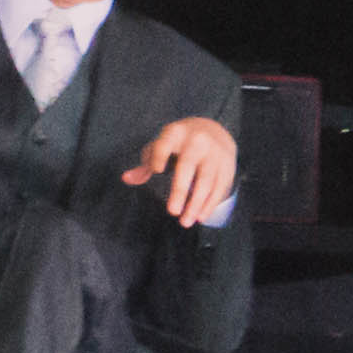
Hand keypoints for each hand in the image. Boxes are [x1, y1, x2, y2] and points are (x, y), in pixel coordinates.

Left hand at [122, 114, 239, 225]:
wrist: (215, 130)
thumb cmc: (180, 143)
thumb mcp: (163, 145)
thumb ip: (146, 163)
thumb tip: (126, 178)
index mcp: (176, 133)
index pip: (165, 143)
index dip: (159, 156)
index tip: (156, 170)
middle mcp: (197, 140)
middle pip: (188, 165)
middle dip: (180, 190)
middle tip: (172, 212)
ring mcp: (214, 153)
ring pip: (206, 180)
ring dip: (196, 203)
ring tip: (186, 222)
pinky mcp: (227, 165)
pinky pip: (219, 187)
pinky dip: (210, 204)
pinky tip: (201, 216)